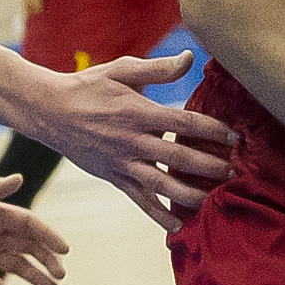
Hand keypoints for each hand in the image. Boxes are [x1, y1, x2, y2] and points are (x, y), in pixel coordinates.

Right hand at [26, 52, 236, 232]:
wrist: (49, 111)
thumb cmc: (89, 86)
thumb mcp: (122, 70)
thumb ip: (158, 68)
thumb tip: (190, 58)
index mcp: (138, 111)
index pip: (184, 122)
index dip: (212, 130)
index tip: (235, 137)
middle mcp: (132, 140)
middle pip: (178, 157)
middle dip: (209, 165)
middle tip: (234, 172)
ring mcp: (122, 162)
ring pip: (161, 184)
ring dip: (190, 194)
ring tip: (214, 199)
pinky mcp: (113, 177)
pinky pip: (139, 200)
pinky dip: (158, 215)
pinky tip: (177, 226)